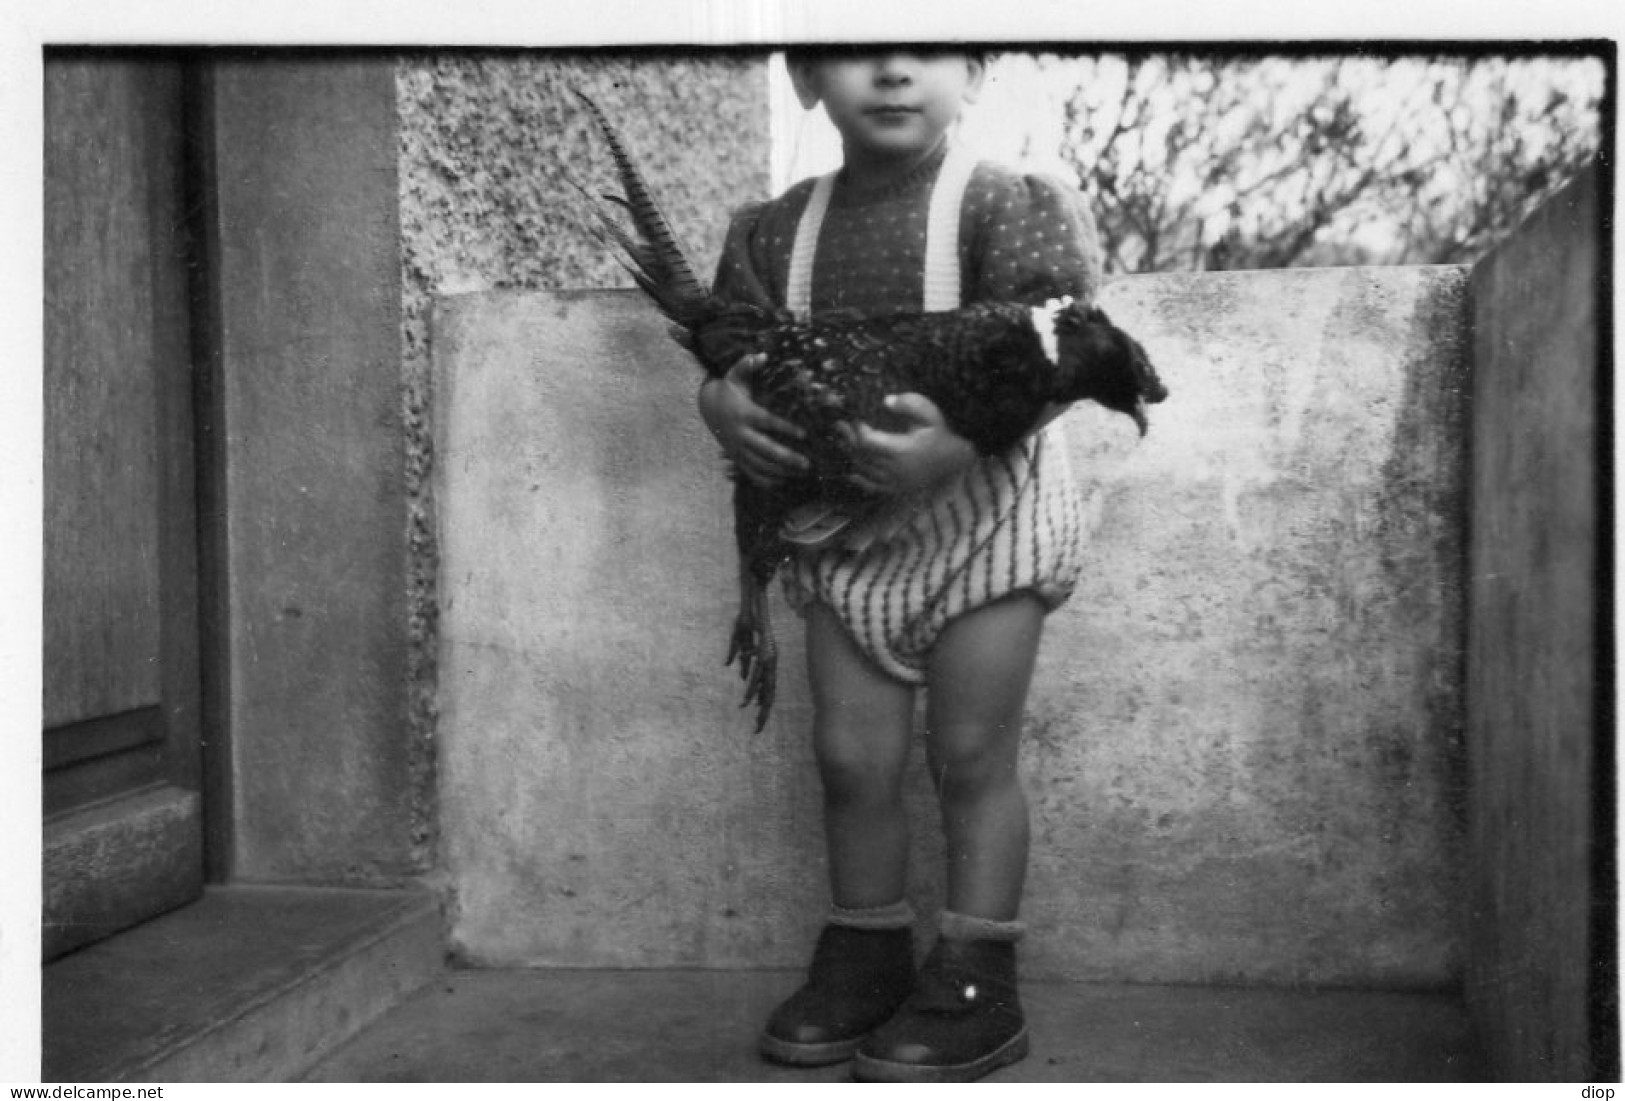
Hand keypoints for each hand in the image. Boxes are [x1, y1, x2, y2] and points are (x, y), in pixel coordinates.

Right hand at [698, 354, 809, 486]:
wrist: (708, 407)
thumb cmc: (729, 389)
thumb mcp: (734, 375)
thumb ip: (747, 365)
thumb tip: (762, 354)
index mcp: (744, 413)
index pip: (768, 422)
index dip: (785, 427)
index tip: (804, 434)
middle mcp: (740, 433)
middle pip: (765, 448)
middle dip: (786, 457)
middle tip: (806, 463)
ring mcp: (737, 447)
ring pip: (759, 463)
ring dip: (779, 470)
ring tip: (798, 473)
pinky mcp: (735, 456)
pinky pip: (749, 471)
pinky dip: (763, 479)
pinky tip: (781, 483)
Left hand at [837, 393, 975, 496]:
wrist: (956, 461)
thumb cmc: (941, 435)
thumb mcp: (930, 415)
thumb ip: (909, 405)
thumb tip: (886, 400)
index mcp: (901, 450)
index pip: (868, 441)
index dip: (856, 429)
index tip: (852, 417)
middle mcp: (895, 469)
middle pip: (862, 455)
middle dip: (848, 439)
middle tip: (839, 425)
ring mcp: (895, 482)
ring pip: (864, 470)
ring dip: (851, 455)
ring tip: (842, 440)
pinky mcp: (897, 489)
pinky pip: (872, 487)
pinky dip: (860, 479)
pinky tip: (851, 471)